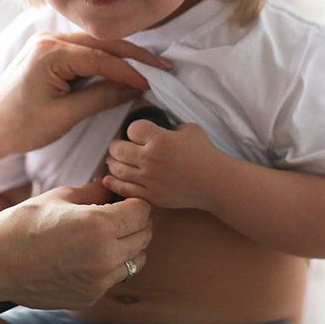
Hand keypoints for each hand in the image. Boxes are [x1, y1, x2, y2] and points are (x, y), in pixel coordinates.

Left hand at [0, 32, 171, 154]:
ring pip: (94, 45)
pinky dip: (102, 60)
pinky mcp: (45, 52)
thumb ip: (101, 97)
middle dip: (133, 55)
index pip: (102, 58)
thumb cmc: (19, 126)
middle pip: (102, 43)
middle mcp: (48, 40)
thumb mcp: (65, 116)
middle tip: (163, 66)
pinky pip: (82, 51)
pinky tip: (120, 70)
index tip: (153, 84)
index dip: (130, 72)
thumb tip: (134, 89)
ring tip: (148, 67)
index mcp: (51, 53)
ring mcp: (46, 43)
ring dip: (119, 56)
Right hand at [0, 180, 151, 308]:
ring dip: (128, 246)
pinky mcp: (90, 297)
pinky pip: (115, 278)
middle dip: (135, 222)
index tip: (122, 200)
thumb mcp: (60, 197)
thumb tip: (113, 186)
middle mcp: (105, 256)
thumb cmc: (23, 224)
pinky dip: (111, 266)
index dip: (134, 202)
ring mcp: (98, 281)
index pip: (143, 212)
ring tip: (105, 236)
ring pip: (137, 260)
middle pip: (145, 236)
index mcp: (99, 226)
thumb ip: (95, 191)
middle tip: (117, 215)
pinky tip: (88, 255)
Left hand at [103, 118, 219, 209]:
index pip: (132, 129)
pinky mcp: (151, 196)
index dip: (134, 130)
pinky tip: (108, 179)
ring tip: (113, 160)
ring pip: (118, 169)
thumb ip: (169, 127)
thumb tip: (156, 129)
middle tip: (117, 146)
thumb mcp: (189, 129)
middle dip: (116, 146)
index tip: (138, 133)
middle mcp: (150, 159)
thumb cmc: (205, 154)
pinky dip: (114, 183)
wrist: (215, 183)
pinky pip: (126, 189)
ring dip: (112, 163)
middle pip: (119, 149)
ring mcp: (149, 179)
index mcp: (159, 140)